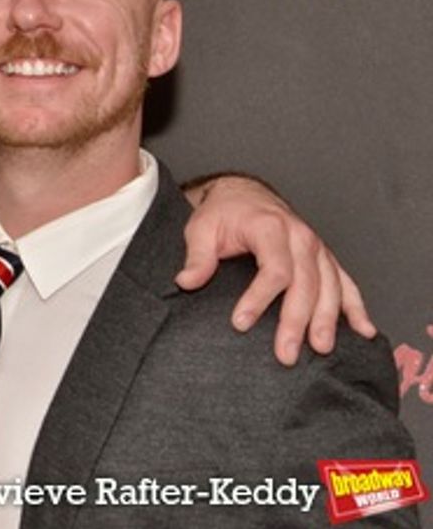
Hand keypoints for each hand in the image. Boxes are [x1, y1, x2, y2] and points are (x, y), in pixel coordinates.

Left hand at [174, 174, 375, 365]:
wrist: (243, 195)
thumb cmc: (222, 213)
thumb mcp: (201, 229)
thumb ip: (197, 257)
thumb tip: (186, 282)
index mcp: (270, 227)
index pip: (273, 269)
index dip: (259, 299)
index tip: (241, 323)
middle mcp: (300, 236)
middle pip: (306, 284)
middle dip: (296, 321)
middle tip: (285, 353)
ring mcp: (316, 248)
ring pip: (330, 286)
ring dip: (327, 320)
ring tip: (320, 348)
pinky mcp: (324, 258)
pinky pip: (346, 282)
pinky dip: (356, 307)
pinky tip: (363, 330)